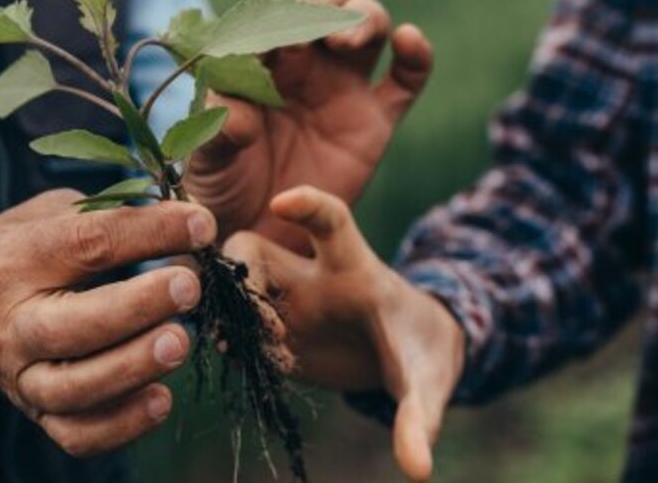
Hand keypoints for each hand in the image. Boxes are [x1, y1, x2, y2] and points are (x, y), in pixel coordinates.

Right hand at [0, 190, 214, 456]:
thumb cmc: (24, 253)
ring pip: (74, 387)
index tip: (202, 224)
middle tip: (189, 286)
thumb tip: (185, 216)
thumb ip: (106, 214)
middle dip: (136, 306)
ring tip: (182, 342)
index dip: (148, 232)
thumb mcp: (47, 215)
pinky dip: (121, 424)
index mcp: (14, 260)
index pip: (85, 244)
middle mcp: (11, 323)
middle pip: (71, 325)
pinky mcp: (38, 413)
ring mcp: (22, 375)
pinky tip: (162, 399)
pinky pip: (77, 434)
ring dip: (133, 367)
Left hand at [187, 0, 434, 253]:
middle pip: (325, 1)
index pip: (268, 17)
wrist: (260, 239)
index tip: (270, 40)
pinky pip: (407, 77)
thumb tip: (235, 114)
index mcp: (256, 63)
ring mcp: (343, 88)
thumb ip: (217, 134)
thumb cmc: (222, 192)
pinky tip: (411, 43)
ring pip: (369, 25)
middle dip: (324, 0)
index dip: (273, 17)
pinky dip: (416, 54)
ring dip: (365, 18)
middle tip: (320, 31)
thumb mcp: (208, 165)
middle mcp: (302, 64)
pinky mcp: (377, 120)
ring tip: (349, 44)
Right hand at [224, 186, 464, 480]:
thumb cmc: (423, 354)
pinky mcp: (273, 335)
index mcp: (353, 268)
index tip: (283, 202)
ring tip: (261, 355)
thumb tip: (419, 471)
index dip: (308, 207)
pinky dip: (232, 346)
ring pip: (233, 288)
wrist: (412, 363)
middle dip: (244, 280)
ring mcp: (287, 305)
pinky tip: (255, 369)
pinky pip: (233, 330)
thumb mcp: (426, 384)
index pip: (330, 221)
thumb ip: (419, 420)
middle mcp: (310, 278)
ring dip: (231, 318)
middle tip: (266, 329)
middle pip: (255, 249)